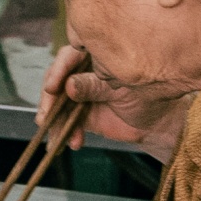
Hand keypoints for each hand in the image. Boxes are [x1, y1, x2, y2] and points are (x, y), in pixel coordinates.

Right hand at [37, 41, 189, 162]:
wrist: (154, 121)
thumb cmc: (144, 95)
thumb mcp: (120, 89)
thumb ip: (94, 86)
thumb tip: (69, 86)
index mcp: (91, 58)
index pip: (68, 58)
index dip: (57, 71)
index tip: (52, 88)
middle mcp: (79, 73)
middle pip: (55, 82)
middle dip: (50, 102)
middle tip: (46, 117)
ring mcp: (76, 95)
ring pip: (56, 105)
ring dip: (56, 123)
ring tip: (61, 138)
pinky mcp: (76, 114)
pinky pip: (64, 122)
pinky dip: (65, 133)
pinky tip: (73, 142)